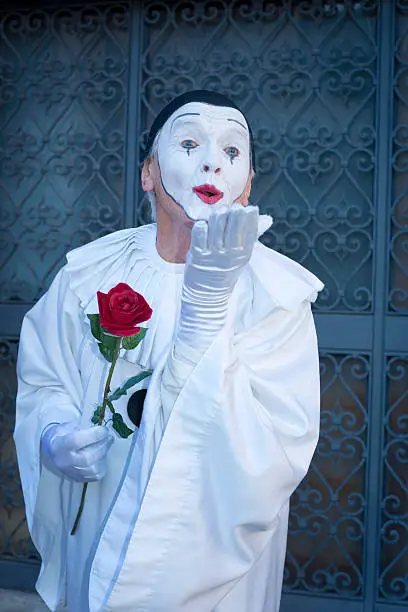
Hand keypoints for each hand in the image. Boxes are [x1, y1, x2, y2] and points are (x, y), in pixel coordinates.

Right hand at [41, 422, 113, 482]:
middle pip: (86, 458)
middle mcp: (65, 461)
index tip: (104, 430)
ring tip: (106, 445)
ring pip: (93, 469)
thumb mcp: (68, 426)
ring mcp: (71, 472)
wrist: (53, 451)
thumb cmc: (62, 436)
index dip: (94, 435)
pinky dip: (102, 465)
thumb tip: (100, 432)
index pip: (76, 441)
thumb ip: (82, 429)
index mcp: (60, 445)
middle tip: (109, 437)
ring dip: (104, 455)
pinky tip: (102, 456)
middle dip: (102, 446)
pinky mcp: (78, 478)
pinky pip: (96, 476)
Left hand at [176, 205, 258, 356]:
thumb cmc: (225, 270)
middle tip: (233, 207)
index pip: (250, 232)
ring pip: (216, 229)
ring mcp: (213, 255)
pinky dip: (201, 228)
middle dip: (234, 214)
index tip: (249, 208)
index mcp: (243, 254)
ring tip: (219, 212)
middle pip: (234, 227)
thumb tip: (267, 218)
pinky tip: (203, 224)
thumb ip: (252, 235)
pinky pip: (199, 237)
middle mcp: (229, 254)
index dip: (250, 217)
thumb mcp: (241, 255)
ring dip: (218, 217)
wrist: (208, 296)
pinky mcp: (197, 257)